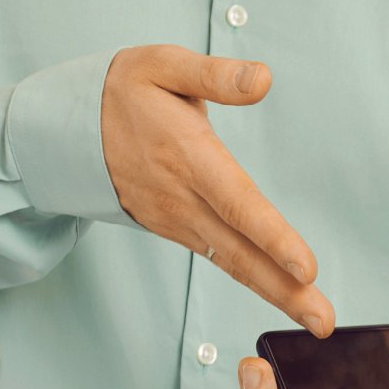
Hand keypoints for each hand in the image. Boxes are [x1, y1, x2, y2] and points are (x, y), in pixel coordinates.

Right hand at [101, 45, 332, 332]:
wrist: (65, 130)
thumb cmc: (123, 93)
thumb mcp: (161, 66)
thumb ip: (214, 75)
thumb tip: (262, 79)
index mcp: (188, 156)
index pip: (236, 202)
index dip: (272, 237)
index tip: (306, 267)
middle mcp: (184, 198)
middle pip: (240, 251)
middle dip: (284, 290)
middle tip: (322, 323)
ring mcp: (178, 221)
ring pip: (234, 263)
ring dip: (277, 295)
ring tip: (316, 322)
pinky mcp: (178, 231)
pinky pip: (222, 260)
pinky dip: (255, 281)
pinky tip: (285, 297)